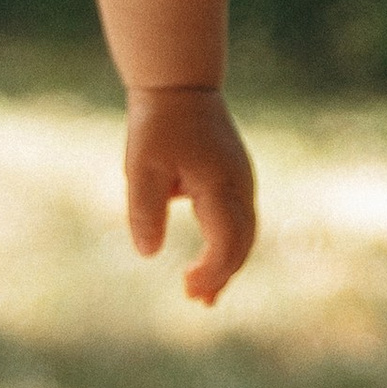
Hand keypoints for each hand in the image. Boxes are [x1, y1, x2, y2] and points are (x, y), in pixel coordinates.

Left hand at [124, 84, 257, 303]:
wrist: (180, 85)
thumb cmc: (158, 125)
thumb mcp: (141, 167)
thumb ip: (144, 210)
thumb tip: (148, 253)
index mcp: (221, 185)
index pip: (226, 242)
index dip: (211, 271)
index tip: (187, 288)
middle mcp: (240, 186)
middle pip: (242, 243)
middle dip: (222, 275)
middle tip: (196, 302)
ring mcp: (242, 182)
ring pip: (245, 234)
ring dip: (228, 265)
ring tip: (205, 297)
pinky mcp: (236, 180)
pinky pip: (239, 221)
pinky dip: (229, 247)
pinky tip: (211, 264)